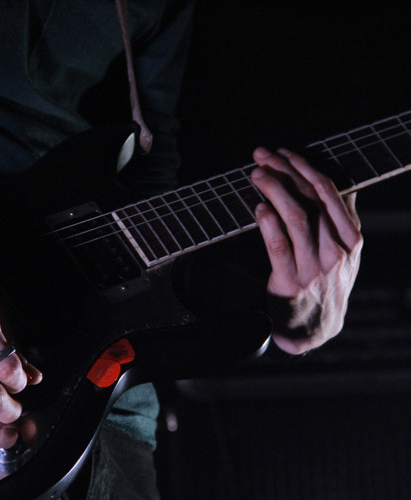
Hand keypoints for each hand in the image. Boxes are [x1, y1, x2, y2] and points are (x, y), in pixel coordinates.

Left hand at [251, 147, 362, 354]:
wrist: (317, 327)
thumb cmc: (328, 284)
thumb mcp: (346, 253)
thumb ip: (342, 221)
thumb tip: (343, 186)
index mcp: (350, 238)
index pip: (328, 191)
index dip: (303, 167)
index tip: (284, 153)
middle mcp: (336, 249)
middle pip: (310, 198)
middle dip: (285, 171)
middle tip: (262, 156)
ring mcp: (314, 267)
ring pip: (295, 217)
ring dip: (274, 190)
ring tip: (257, 174)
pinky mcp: (291, 282)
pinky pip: (279, 247)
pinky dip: (268, 224)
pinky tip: (259, 208)